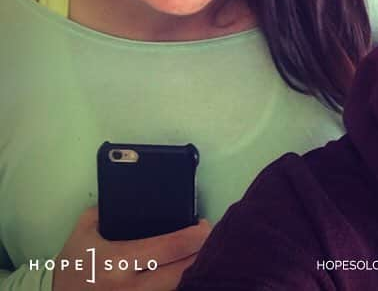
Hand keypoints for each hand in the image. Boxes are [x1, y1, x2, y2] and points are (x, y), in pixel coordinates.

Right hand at [52, 208, 210, 290]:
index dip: (195, 235)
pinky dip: (178, 284)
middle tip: (209, 239)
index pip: (170, 247)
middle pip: (183, 272)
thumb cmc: (73, 265)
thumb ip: (107, 210)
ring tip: (200, 254)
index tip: (204, 224)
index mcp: (119, 262)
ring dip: (192, 271)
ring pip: (177, 288)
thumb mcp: (83, 231)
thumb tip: (131, 192)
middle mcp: (130, 288)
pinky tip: (183, 270)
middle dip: (202, 253)